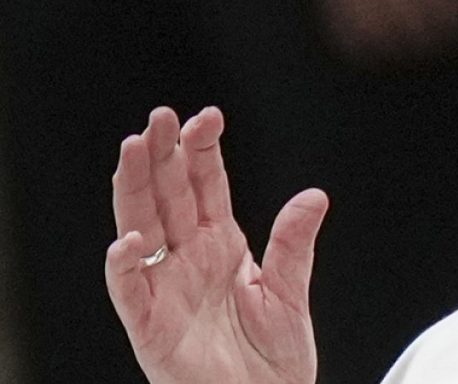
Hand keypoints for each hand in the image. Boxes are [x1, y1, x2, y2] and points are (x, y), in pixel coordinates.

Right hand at [105, 107, 327, 383]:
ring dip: (133, 190)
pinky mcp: (151, 327)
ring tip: (132, 150)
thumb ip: (293, 244)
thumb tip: (314, 194)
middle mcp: (189, 258)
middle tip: (160, 116)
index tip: (209, 116)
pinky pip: (131, 292)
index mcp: (221, 244)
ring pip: (140, 228)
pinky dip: (125, 266)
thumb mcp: (289, 292)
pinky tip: (129, 240)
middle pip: (167, 196)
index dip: (202, 151)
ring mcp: (167, 288)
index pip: (206, 186)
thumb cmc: (273, 359)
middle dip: (162, 155)